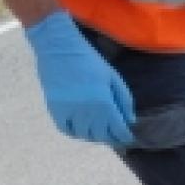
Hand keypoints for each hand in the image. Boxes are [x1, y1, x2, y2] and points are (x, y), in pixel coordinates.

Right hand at [23, 12, 135, 147]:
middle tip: (113, 134)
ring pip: (85, 135)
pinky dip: (75, 132)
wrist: (59, 47)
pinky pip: (66, 130)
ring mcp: (70, 111)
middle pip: (102, 136)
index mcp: (105, 103)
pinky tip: (81, 127)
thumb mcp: (113, 78)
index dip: (125, 137)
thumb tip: (130, 122)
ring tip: (98, 130)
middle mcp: (88, 111)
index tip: (127, 138)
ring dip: (93, 136)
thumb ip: (124, 100)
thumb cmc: (90, 61)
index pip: (118, 131)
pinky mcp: (54, 109)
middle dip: (110, 137)